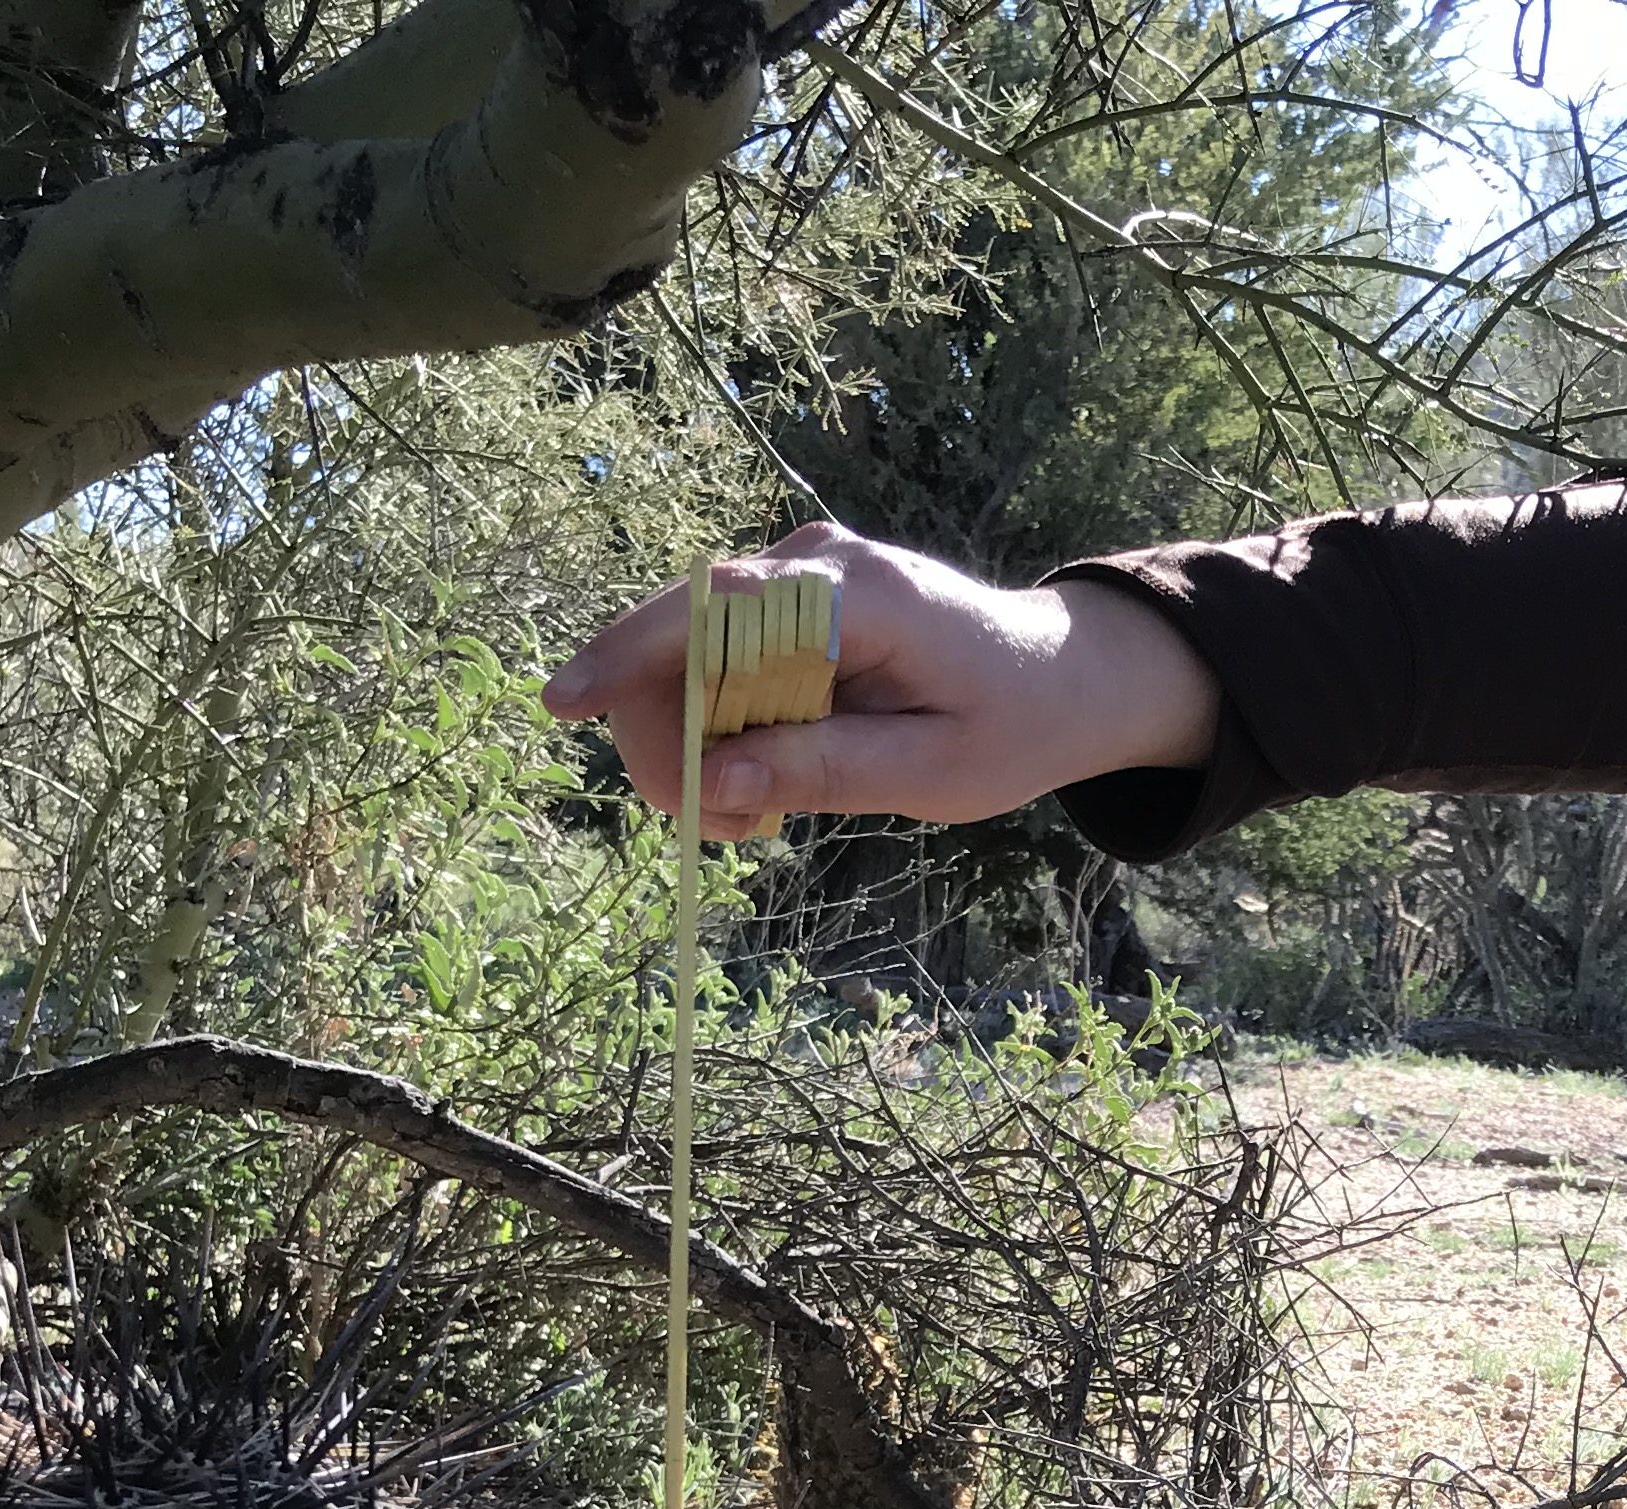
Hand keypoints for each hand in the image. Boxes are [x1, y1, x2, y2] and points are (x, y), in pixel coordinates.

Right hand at [537, 524, 1219, 839]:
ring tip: (745, 818)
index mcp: (860, 595)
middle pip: (683, 636)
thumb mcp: (934, 774)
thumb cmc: (1011, 724)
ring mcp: (797, 576)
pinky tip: (752, 780)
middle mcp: (815, 565)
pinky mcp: (788, 602)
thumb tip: (718, 778)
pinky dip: (714, 724)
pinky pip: (716, 658)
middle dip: (668, 735)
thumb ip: (827, 770)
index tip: (567, 704)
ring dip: (689, 740)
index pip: (719, 611)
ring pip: (687, 652)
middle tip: (711, 826)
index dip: (634, 656)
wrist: (1060, 677)